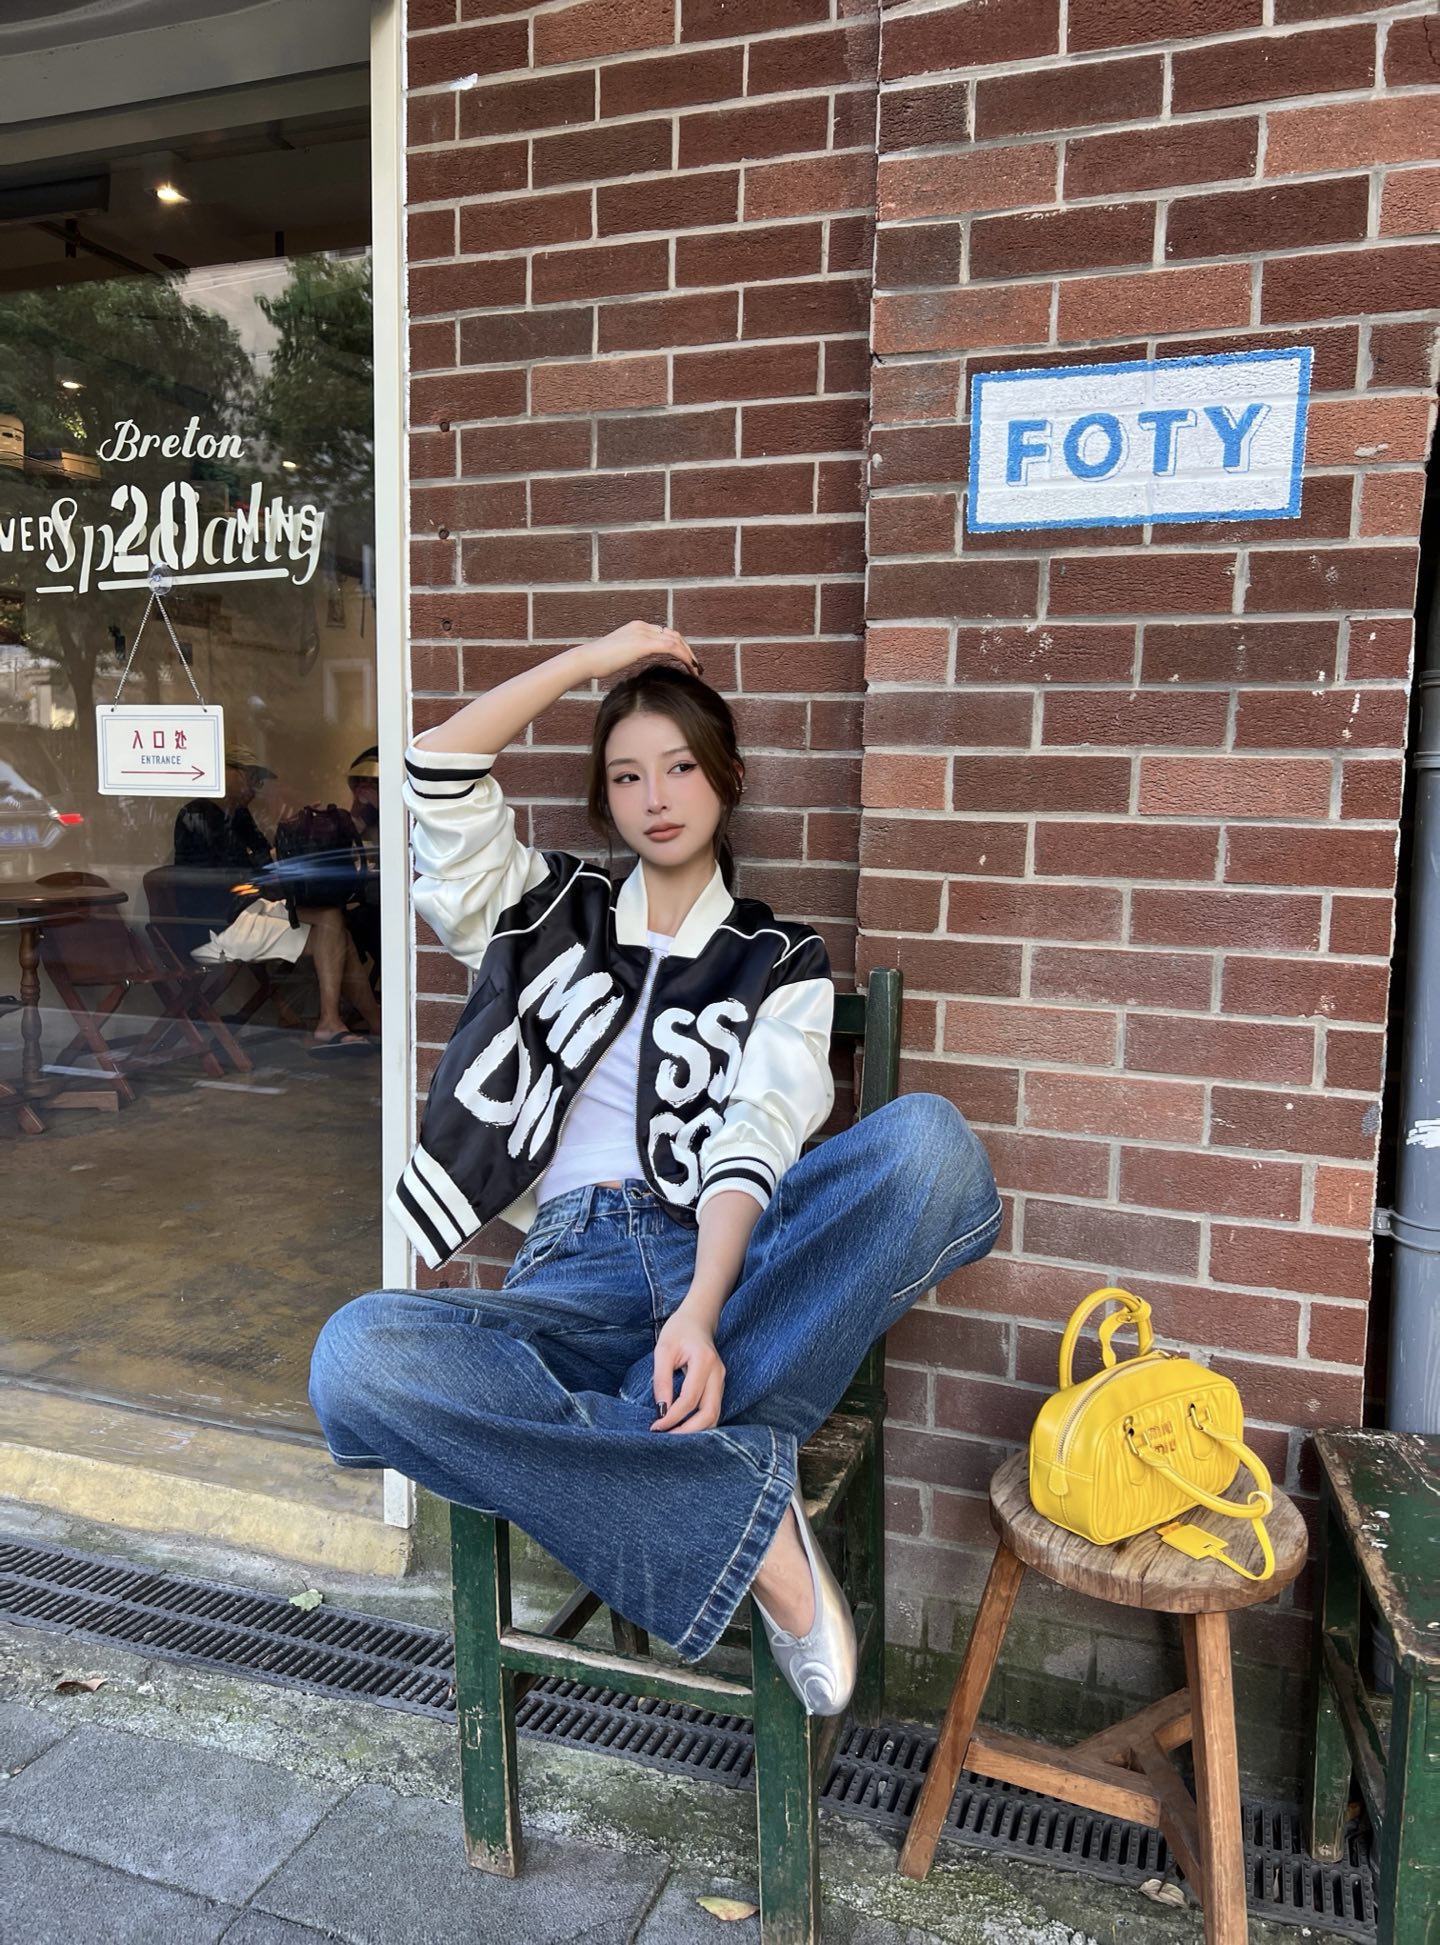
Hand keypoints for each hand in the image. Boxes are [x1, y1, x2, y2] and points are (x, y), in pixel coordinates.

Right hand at [576, 620, 702, 682]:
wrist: (586, 660)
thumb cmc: (597, 662)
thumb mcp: (617, 655)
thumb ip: (629, 654)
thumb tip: (630, 661)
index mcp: (636, 628)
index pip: (664, 633)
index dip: (678, 647)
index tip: (686, 661)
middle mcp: (642, 627)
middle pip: (674, 635)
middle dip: (688, 651)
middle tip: (696, 667)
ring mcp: (643, 634)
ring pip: (676, 640)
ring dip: (689, 655)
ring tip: (697, 670)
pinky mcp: (643, 644)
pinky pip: (671, 647)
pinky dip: (684, 657)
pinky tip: (690, 668)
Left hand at [650, 1306, 725, 1432]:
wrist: (698, 1319)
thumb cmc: (678, 1331)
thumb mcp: (663, 1350)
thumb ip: (662, 1380)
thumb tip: (661, 1410)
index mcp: (704, 1362)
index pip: (690, 1399)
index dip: (672, 1417)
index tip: (656, 1426)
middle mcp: (718, 1374)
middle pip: (709, 1413)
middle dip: (688, 1431)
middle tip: (665, 1438)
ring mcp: (722, 1380)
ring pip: (715, 1415)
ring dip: (695, 1430)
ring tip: (672, 1435)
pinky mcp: (719, 1386)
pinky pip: (713, 1410)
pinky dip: (700, 1422)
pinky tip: (682, 1426)